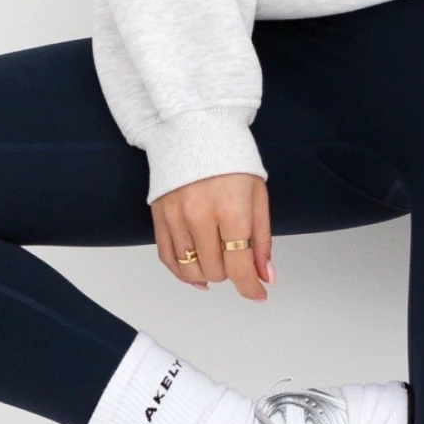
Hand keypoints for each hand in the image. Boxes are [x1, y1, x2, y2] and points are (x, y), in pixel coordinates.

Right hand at [152, 172, 272, 300]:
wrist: (196, 129)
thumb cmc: (231, 160)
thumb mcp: (257, 195)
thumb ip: (261, 239)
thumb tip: (264, 276)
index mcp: (231, 208)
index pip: (239, 265)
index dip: (250, 287)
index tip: (258, 294)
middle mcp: (199, 215)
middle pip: (216, 270)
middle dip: (232, 272)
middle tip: (238, 257)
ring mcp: (176, 216)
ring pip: (191, 270)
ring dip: (209, 274)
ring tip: (219, 262)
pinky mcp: (159, 216)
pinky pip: (168, 258)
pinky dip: (183, 272)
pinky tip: (197, 273)